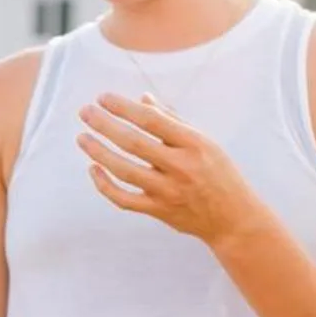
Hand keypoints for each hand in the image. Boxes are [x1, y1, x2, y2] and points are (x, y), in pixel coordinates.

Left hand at [77, 93, 261, 249]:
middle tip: (84, 112)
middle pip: (133, 143)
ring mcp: (168, 191)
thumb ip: (173, 120)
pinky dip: (105, 185)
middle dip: (104, 125)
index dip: (124, 108)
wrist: (233, 218)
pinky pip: (124, 199)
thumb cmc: (219, 173)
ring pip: (124, 170)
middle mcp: (180, 167)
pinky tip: (93, 169)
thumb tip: (143, 99)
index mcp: (194, 144)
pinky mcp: (159, 211)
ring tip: (82, 138)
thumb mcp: (205, 142)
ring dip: (98, 152)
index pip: (152, 120)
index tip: (102, 98)